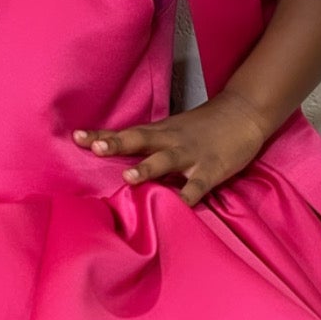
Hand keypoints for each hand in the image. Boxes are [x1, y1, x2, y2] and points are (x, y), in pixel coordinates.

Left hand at [71, 91, 272, 206]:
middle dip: (117, 144)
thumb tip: (118, 160)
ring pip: (166, 160)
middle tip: (95, 148)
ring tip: (129, 176)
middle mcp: (171, 141)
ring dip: (147, 167)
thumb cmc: (204, 126)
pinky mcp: (212, 169)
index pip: (126, 133)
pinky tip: (179, 206)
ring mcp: (191, 155)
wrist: (244, 113)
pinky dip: (189, 195)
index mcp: (160, 132)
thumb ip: (149, 145)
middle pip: (140, 140)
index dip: (102, 135)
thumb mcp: (173, 130)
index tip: (76, 137)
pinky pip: (198, 185)